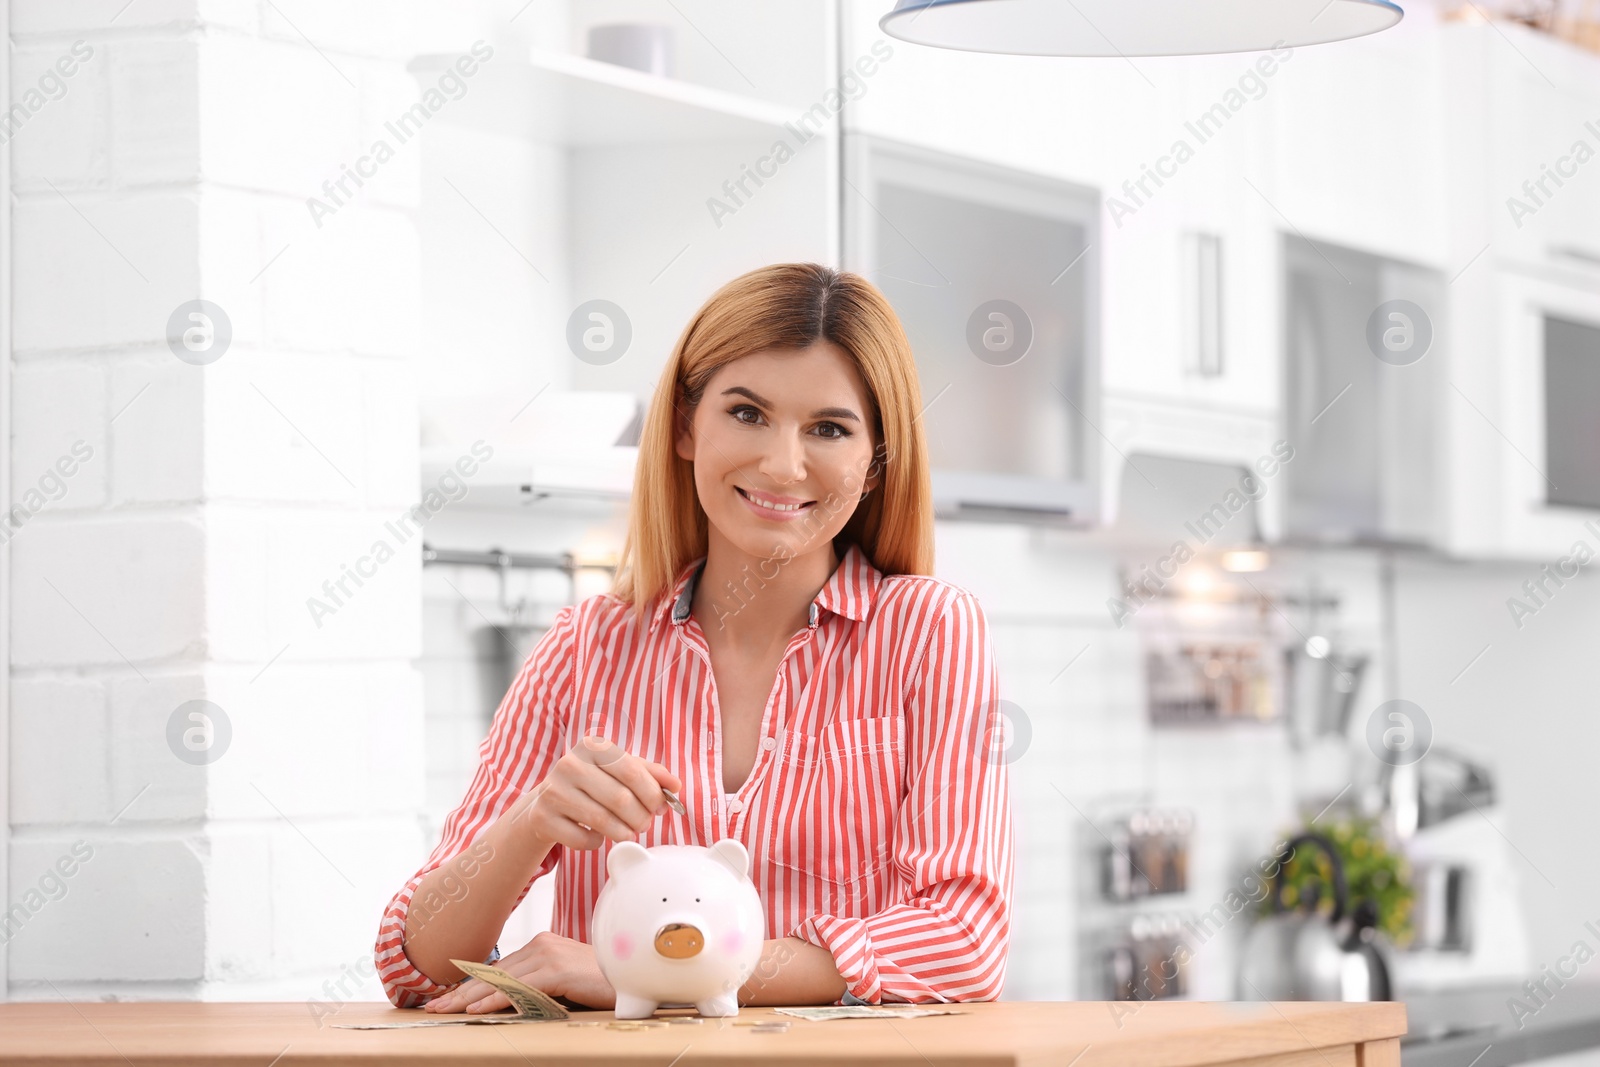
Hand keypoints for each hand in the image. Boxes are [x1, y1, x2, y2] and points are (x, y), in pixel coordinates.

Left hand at [422, 932, 616, 1012]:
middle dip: (461, 991)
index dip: (470, 984)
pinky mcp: (556, 970)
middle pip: (494, 973)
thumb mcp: (562, 984)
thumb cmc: (600, 985)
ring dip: (469, 998)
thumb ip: (537, 986)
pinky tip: (475, 1010)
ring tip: (445, 1010)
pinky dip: (494, 1000)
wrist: (633, 978)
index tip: (447, 998)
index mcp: (542, 945)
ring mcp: (549, 955)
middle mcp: (541, 945)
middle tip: (434, 1006)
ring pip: (500, 980)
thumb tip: (508, 1001)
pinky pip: (518, 988)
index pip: (498, 968)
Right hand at [512, 735, 681, 851]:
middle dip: (641, 817)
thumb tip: (675, 785)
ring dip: (624, 833)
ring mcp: (553, 791)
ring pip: (602, 821)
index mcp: (592, 746)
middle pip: (620, 799)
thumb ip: (650, 774)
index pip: (632, 771)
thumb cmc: (593, 783)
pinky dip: (596, 842)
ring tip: (629, 833)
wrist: (548, 800)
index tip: (661, 807)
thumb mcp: (620, 771)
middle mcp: (569, 764)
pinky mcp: (542, 818)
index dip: (653, 794)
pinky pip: (582, 839)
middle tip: (645, 824)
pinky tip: (597, 835)